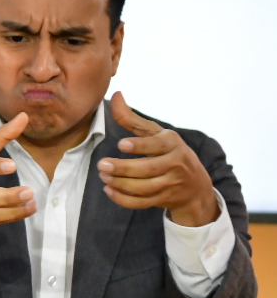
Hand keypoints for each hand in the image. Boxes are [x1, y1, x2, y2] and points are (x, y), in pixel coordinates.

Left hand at [99, 92, 219, 225]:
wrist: (196, 186)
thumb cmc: (169, 154)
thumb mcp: (156, 134)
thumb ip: (133, 119)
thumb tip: (116, 95)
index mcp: (172, 143)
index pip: (157, 145)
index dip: (139, 146)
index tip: (121, 144)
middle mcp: (175, 163)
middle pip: (147, 169)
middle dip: (122, 168)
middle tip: (101, 165)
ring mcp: (171, 183)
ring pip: (143, 187)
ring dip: (120, 183)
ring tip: (103, 176)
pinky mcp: (165, 199)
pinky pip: (142, 202)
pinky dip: (123, 199)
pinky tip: (109, 190)